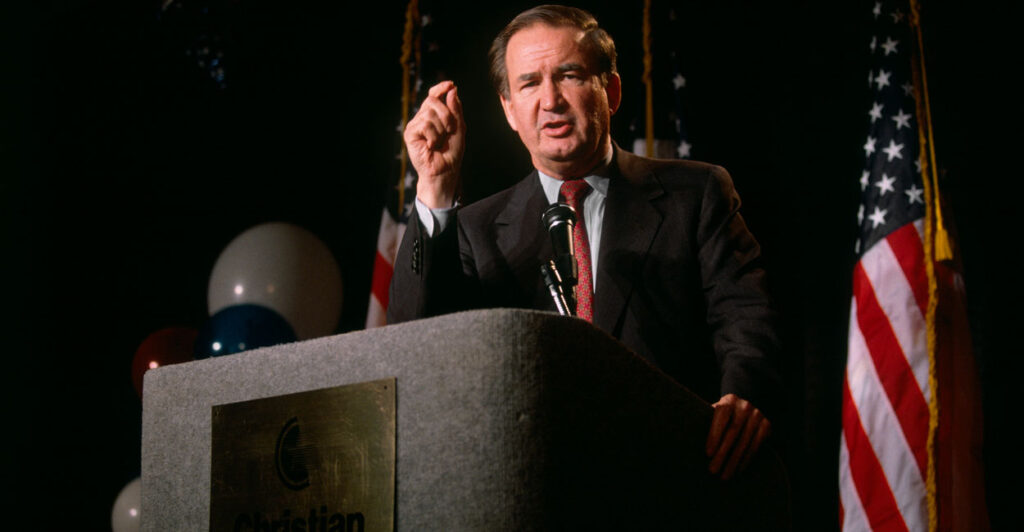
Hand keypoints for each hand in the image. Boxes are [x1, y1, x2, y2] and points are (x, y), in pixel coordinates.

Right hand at [403, 80, 465, 208]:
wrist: (445, 171)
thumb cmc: (452, 152)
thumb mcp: (459, 128)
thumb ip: (455, 109)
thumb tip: (451, 90)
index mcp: (434, 114)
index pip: (434, 95)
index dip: (440, 88)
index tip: (450, 85)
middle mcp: (422, 117)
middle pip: (432, 100)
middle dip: (446, 114)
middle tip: (450, 130)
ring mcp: (415, 125)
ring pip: (429, 113)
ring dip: (441, 129)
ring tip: (439, 142)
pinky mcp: (410, 134)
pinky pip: (424, 125)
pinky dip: (433, 136)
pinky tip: (432, 146)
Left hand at [705, 393, 770, 479]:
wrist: (747, 407)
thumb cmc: (723, 416)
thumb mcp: (716, 413)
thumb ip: (707, 422)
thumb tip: (688, 439)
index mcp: (729, 401)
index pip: (721, 416)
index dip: (714, 435)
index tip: (708, 454)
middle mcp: (745, 406)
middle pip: (733, 432)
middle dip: (722, 453)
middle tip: (713, 470)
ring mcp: (757, 415)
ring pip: (745, 442)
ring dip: (734, 461)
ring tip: (725, 476)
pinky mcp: (767, 426)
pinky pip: (756, 446)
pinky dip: (746, 460)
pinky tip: (738, 470)